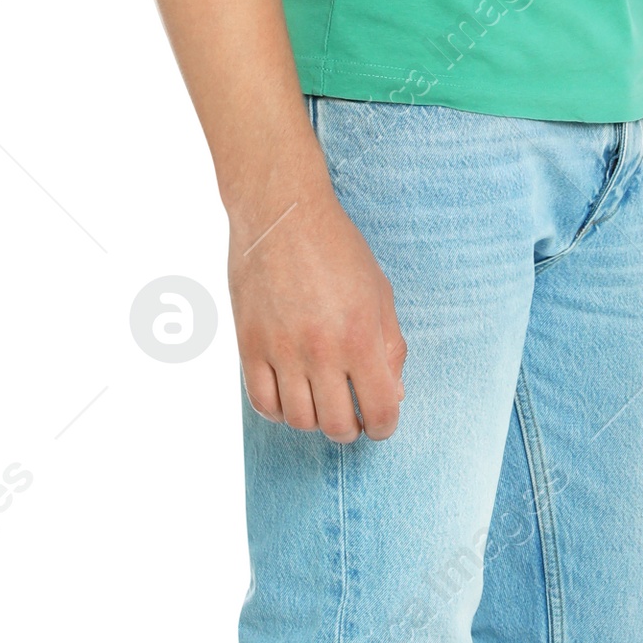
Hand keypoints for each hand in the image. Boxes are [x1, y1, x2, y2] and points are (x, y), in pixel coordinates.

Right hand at [230, 179, 406, 439]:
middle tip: (352, 417)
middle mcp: (320, 349)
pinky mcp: (249, 345)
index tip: (381, 423)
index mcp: (360, 336)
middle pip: (336, 425)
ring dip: (314, 421)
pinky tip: (290, 395)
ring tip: (321, 403)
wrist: (281, 212)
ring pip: (298, 420)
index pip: (379, 409)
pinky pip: (262, 402)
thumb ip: (390, 347)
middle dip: (350, 430)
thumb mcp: (380, 292)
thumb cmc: (337, 248)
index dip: (384, 427)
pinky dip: (279, 411)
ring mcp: (280, 350)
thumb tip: (392, 394)